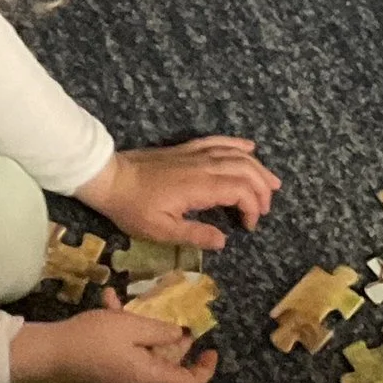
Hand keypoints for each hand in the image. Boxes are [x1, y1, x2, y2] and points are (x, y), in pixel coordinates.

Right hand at [8, 306, 216, 382]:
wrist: (49, 353)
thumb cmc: (94, 339)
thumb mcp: (132, 327)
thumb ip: (161, 332)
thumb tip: (179, 337)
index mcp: (149, 377)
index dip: (204, 370)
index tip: (211, 350)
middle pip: (166, 366)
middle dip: (172, 340)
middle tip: (174, 317)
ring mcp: (119, 381)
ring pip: (143, 354)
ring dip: (143, 329)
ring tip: (133, 301)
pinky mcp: (103, 374)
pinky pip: (123, 354)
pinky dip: (123, 333)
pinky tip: (109, 302)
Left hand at [78, 137, 280, 249]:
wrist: (109, 179)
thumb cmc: (133, 208)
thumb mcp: (161, 231)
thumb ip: (195, 235)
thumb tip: (223, 240)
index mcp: (200, 187)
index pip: (240, 192)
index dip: (252, 208)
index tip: (248, 226)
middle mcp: (203, 166)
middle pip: (245, 171)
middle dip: (262, 190)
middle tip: (265, 210)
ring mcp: (196, 154)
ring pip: (237, 156)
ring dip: (258, 168)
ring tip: (273, 183)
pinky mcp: (188, 148)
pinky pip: (219, 141)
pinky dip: (237, 144)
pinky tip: (250, 147)